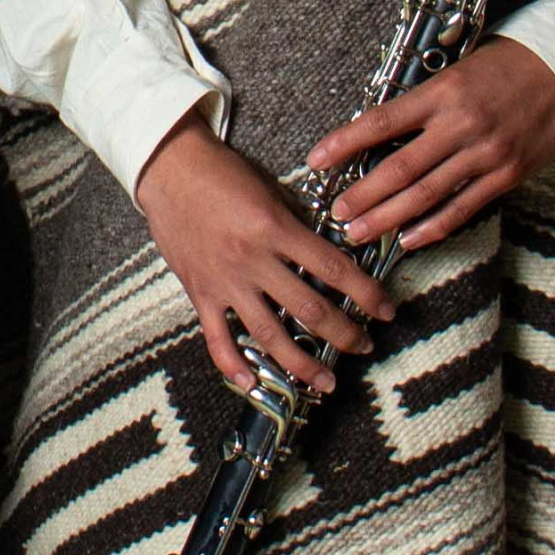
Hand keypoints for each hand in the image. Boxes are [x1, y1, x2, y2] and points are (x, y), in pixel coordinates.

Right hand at [132, 116, 393, 395]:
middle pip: (309, 309)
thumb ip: (297, 224)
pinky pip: (217, 338)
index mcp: (275, 229)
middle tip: (364, 346)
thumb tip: (325, 252)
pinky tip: (252, 384)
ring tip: (325, 383)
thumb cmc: (222, 173)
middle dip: (344, 334)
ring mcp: (225, 281)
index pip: (333, 269)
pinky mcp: (199, 293)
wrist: (169, 169)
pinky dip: (233, 365)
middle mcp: (253, 260)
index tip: (386, 311)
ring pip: (269, 334)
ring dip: (302, 364)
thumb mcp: (270, 189)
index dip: (366, 293)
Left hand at [315, 37, 554, 252]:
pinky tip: (408, 239)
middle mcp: (460, 124)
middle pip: (399, 168)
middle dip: (362, 195)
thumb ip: (421, 102)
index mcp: (441, 92)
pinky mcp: (506, 175)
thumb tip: (376, 132)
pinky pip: (462, 207)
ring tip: (359, 232)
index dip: (344, 143)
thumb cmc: (502, 67)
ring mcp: (485, 153)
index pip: (381, 121)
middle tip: (336, 213)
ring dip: (388, 217)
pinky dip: (433, 227)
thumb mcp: (455, 71)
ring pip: (426, 194)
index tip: (316, 160)